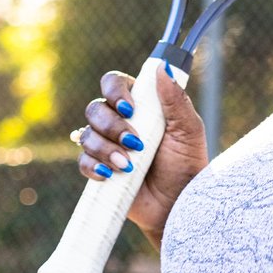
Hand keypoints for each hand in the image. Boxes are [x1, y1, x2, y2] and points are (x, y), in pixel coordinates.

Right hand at [74, 66, 207, 248]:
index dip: (115, 92)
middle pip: (95, 108)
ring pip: (87, 135)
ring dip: (106, 149)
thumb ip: (175, 99)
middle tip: (135, 143)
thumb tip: (160, 68)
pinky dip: (94, 166)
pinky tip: (111, 175)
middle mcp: (120, 122)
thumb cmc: (188, 165)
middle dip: (112, 126)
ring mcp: (107, 146)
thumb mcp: (188, 130)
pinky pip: (83, 161)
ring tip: (129, 165)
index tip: (130, 109)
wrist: (178, 204)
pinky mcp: (99, 169)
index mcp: (140, 106)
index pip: (114, 84)